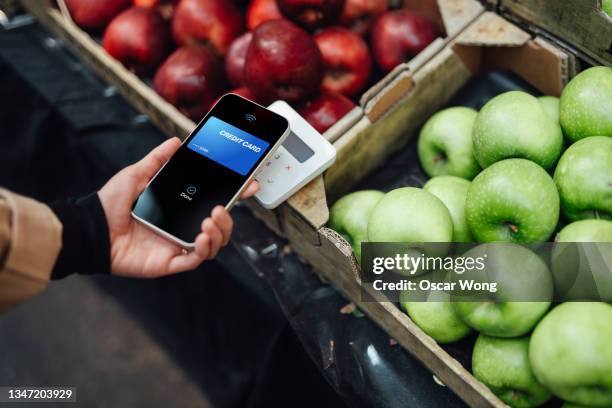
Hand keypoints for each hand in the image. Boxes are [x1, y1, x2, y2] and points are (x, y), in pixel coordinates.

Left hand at [98, 137, 258, 277]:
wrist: (91, 228)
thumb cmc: (110, 204)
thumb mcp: (136, 175)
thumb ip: (157, 159)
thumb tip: (176, 142)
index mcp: (179, 209)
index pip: (213, 203)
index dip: (235, 196)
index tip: (250, 185)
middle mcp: (182, 228)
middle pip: (220, 228)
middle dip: (229, 219)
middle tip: (221, 207)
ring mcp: (177, 245)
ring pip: (214, 246)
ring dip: (220, 233)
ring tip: (209, 221)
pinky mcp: (169, 262)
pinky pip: (195, 261)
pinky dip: (204, 250)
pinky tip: (202, 237)